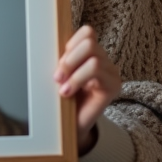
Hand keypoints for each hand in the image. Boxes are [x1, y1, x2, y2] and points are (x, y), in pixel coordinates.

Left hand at [54, 25, 121, 155]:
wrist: (69, 129)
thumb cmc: (63, 101)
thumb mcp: (60, 76)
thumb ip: (61, 60)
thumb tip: (48, 43)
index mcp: (92, 55)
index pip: (87, 32)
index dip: (70, 43)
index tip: (58, 61)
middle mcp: (105, 61)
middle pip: (89, 40)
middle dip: (69, 58)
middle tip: (57, 76)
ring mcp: (111, 73)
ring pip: (93, 57)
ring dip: (72, 71)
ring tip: (62, 86)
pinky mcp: (114, 86)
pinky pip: (96, 71)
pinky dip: (77, 80)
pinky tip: (67, 93)